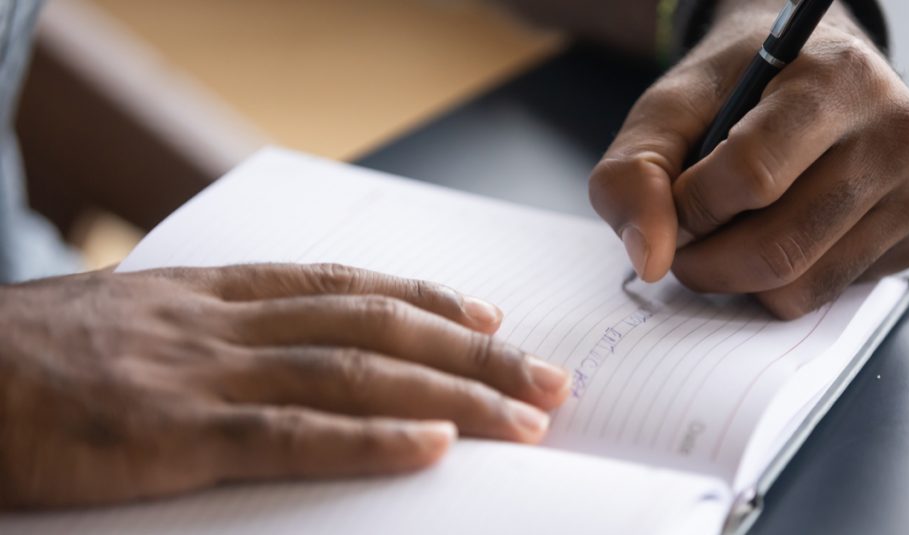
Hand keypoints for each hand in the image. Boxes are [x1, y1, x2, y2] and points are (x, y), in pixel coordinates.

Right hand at [0, 264, 569, 508]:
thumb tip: (276, 354)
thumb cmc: (31, 357)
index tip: (487, 313)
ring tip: (526, 415)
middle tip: (548, 375)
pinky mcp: (173, 435)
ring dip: (452, 394)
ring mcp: (203, 376)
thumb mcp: (129, 323)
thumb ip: (206, 331)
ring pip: (355, 375)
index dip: (425, 299)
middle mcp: (225, 324)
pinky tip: (436, 448)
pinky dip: (372, 441)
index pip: (344, 286)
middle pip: (376, 328)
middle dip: (472, 351)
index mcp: (212, 294)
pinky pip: (292, 435)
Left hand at [589, 0, 908, 318]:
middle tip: (686, 238)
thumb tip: (650, 261)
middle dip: (706, 260)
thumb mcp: (668, 109)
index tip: (674, 197)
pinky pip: (827, 296)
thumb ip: (635, 173)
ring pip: (801, 287)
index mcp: (838, 79)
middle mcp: (895, 133)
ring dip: (738, 279)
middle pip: (777, 249)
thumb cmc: (735, 88)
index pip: (750, 177)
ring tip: (726, 233)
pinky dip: (781, 283)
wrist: (804, 72)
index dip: (690, 205)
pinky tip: (777, 233)